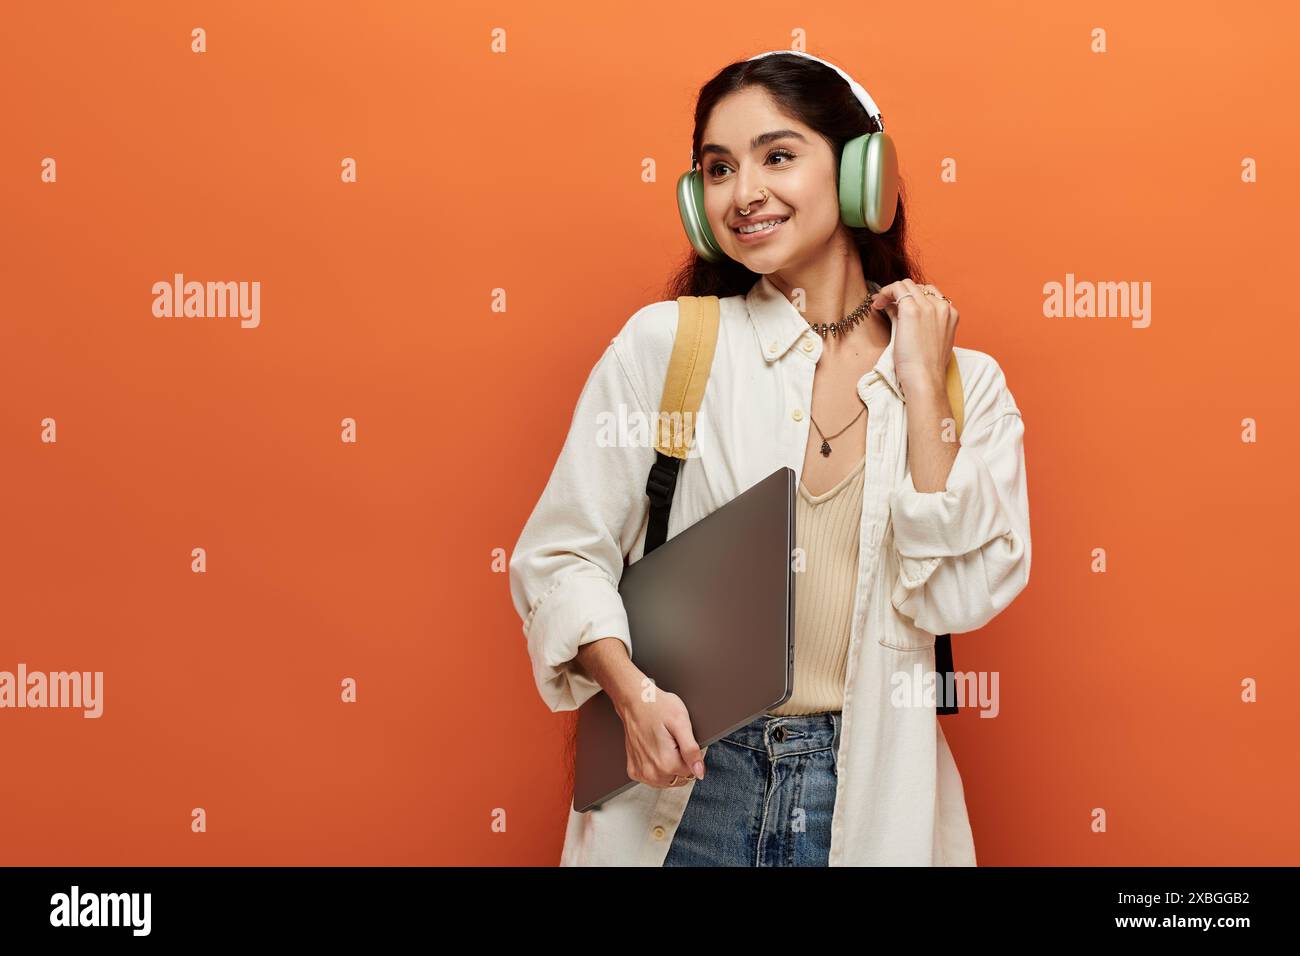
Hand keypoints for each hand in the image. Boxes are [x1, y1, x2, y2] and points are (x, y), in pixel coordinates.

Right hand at [613, 685, 705, 787]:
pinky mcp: (634, 770)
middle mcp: (652, 772)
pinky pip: (653, 778)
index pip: (691, 772)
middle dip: (680, 763)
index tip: (681, 742)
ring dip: (668, 767)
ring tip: (662, 745)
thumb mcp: (681, 723)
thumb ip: (691, 751)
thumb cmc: (657, 707)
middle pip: (679, 778)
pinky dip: (656, 768)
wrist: (634, 701)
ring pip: (667, 780)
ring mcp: (641, 773)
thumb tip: (699, 772)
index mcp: (667, 763)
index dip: (690, 756)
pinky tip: (653, 751)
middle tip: (671, 742)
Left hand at [870, 278, 958, 396]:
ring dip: (891, 291)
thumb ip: (918, 321)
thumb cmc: (926, 366)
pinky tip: (877, 304)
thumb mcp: (929, 340)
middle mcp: (941, 306)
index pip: (930, 294)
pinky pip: (897, 289)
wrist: (926, 378)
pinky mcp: (912, 310)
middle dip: (901, 293)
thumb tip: (895, 308)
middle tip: (885, 303)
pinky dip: (885, 292)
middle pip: (918, 287)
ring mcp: (928, 306)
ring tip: (879, 303)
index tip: (899, 306)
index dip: (912, 298)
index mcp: (950, 314)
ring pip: (906, 284)